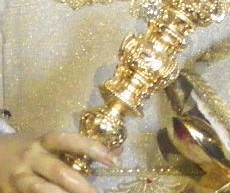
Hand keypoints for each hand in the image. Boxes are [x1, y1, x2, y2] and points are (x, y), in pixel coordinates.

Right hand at [0, 132, 116, 192]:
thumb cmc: (30, 149)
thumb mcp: (49, 144)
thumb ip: (77, 149)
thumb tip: (118, 152)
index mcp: (43, 141)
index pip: (69, 141)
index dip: (91, 148)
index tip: (112, 161)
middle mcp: (30, 158)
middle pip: (57, 171)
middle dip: (80, 185)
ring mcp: (17, 177)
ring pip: (39, 189)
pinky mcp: (8, 192)